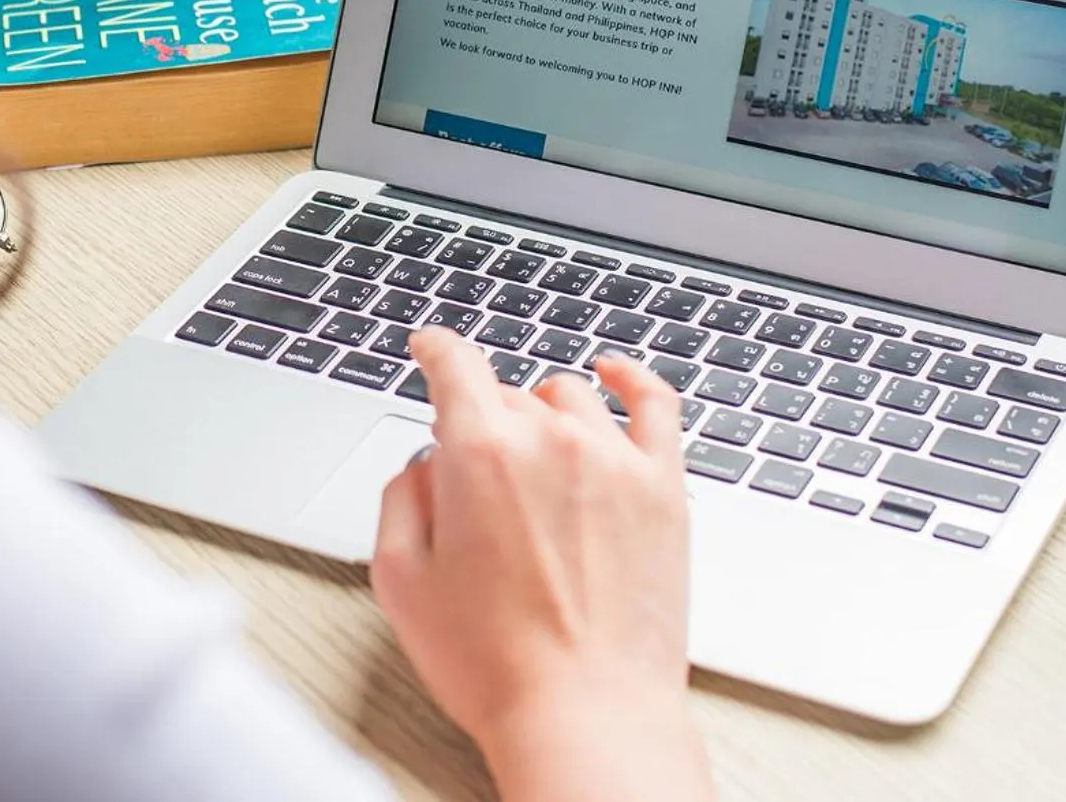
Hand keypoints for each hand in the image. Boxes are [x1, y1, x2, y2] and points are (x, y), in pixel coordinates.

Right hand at [370, 331, 713, 801]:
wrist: (586, 718)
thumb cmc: (496, 664)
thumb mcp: (401, 581)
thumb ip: (401, 501)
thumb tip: (423, 468)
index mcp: (479, 452)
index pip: (454, 364)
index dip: (434, 348)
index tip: (429, 348)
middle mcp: (550, 440)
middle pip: (507, 394)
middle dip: (483, 422)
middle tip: (475, 480)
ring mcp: (616, 459)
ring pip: (569, 398)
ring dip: (544, 415)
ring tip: (535, 458)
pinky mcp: (664, 488)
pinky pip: (655, 402)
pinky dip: (632, 378)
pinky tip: (617, 375)